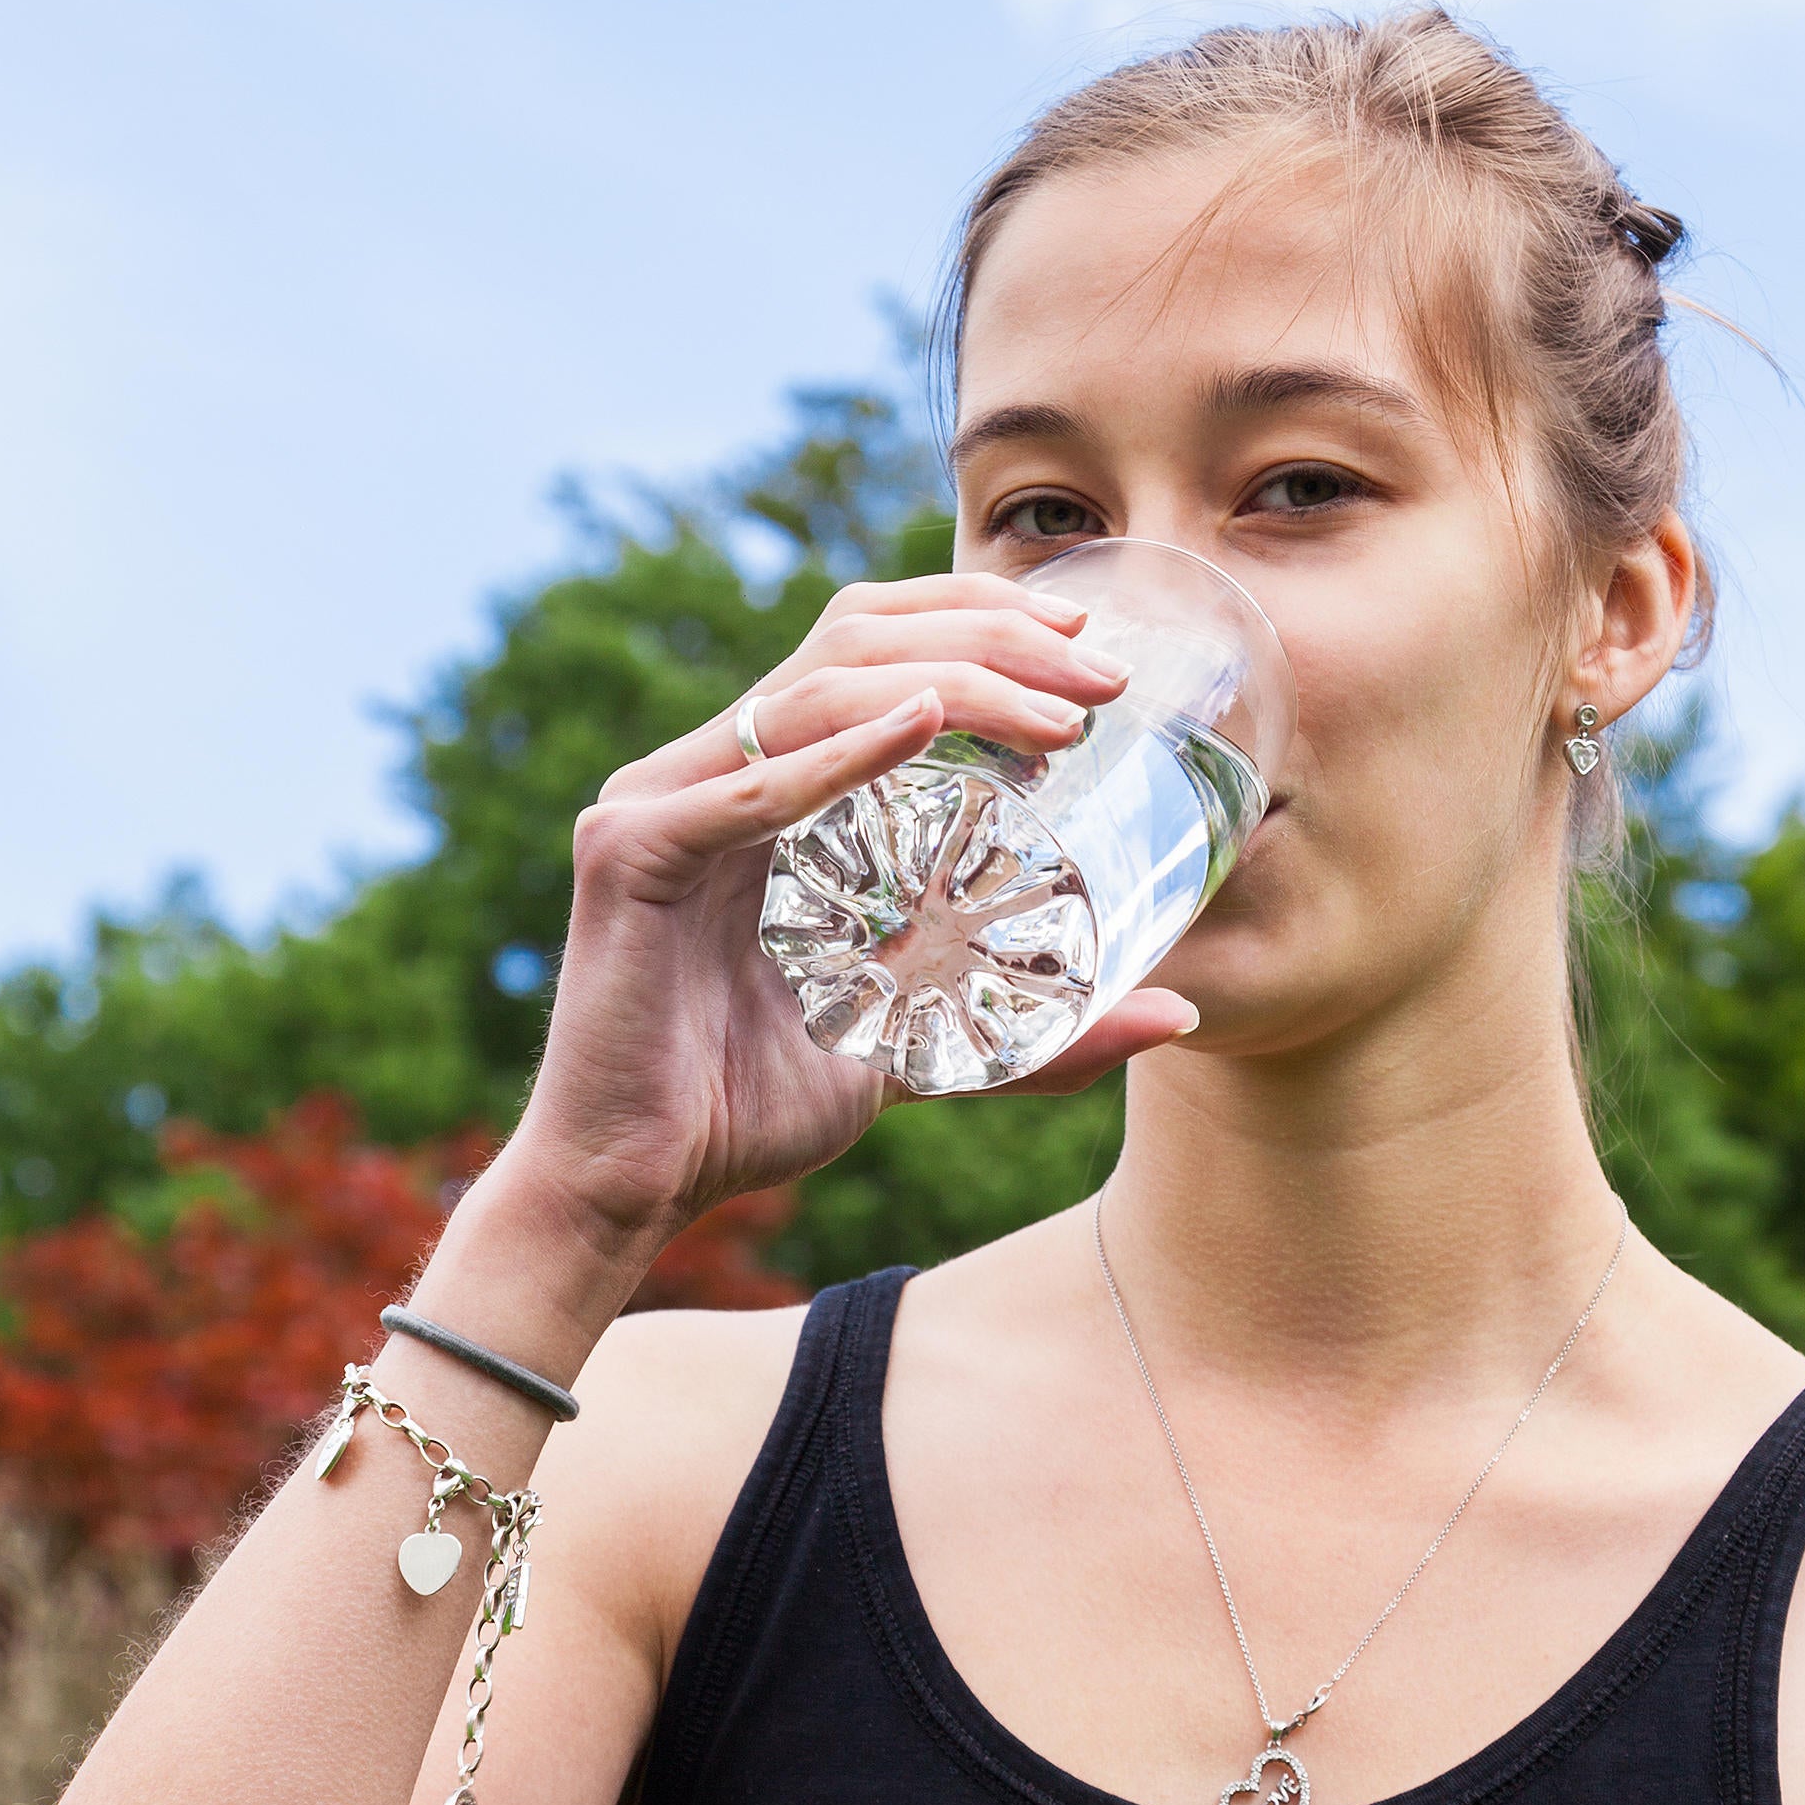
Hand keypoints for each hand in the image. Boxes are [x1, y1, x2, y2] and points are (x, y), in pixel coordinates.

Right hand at [492, 572, 1188, 1301]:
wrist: (637, 1187)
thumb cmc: (756, 1102)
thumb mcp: (923, 1046)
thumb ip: (1033, 1027)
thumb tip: (1177, 1016)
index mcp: (769, 780)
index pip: (871, 643)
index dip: (975, 617)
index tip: (1088, 645)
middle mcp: (710, 767)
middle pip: (855, 643)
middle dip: (990, 638)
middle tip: (1099, 682)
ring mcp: (660, 797)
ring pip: (813, 689)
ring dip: (949, 684)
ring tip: (1055, 718)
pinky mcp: (626, 851)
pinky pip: (745, 787)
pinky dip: (839, 754)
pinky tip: (924, 727)